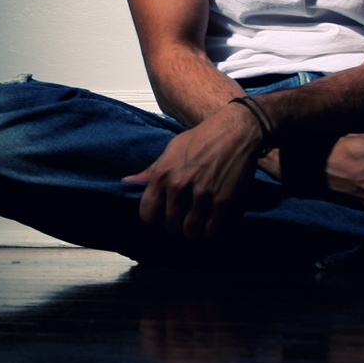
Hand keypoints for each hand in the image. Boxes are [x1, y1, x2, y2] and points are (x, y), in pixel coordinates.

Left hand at [123, 105, 268, 238]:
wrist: (236, 130)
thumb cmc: (202, 137)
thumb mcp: (172, 149)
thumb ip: (151, 170)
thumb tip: (127, 182)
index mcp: (163, 174)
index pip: (147, 214)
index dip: (154, 219)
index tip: (162, 217)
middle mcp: (179, 186)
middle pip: (170, 227)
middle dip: (176, 226)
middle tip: (184, 219)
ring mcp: (202, 195)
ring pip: (191, 232)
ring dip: (195, 230)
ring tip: (198, 221)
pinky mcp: (223, 201)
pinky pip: (211, 230)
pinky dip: (211, 228)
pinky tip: (213, 219)